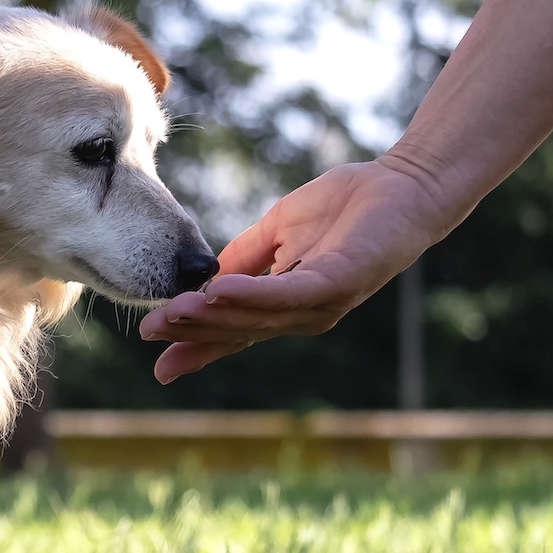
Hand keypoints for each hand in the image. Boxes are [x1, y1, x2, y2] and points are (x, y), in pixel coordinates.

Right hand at [139, 157, 451, 382]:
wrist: (402, 186)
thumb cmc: (345, 206)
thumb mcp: (278, 230)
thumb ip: (244, 256)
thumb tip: (205, 277)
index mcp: (287, 304)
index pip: (235, 332)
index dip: (197, 349)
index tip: (158, 366)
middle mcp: (304, 314)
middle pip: (239, 330)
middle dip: (192, 333)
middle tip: (150, 332)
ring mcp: (322, 303)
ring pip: (257, 318)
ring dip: (212, 317)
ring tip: (173, 313)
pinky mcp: (338, 283)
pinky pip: (286, 294)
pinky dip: (251, 296)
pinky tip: (217, 292)